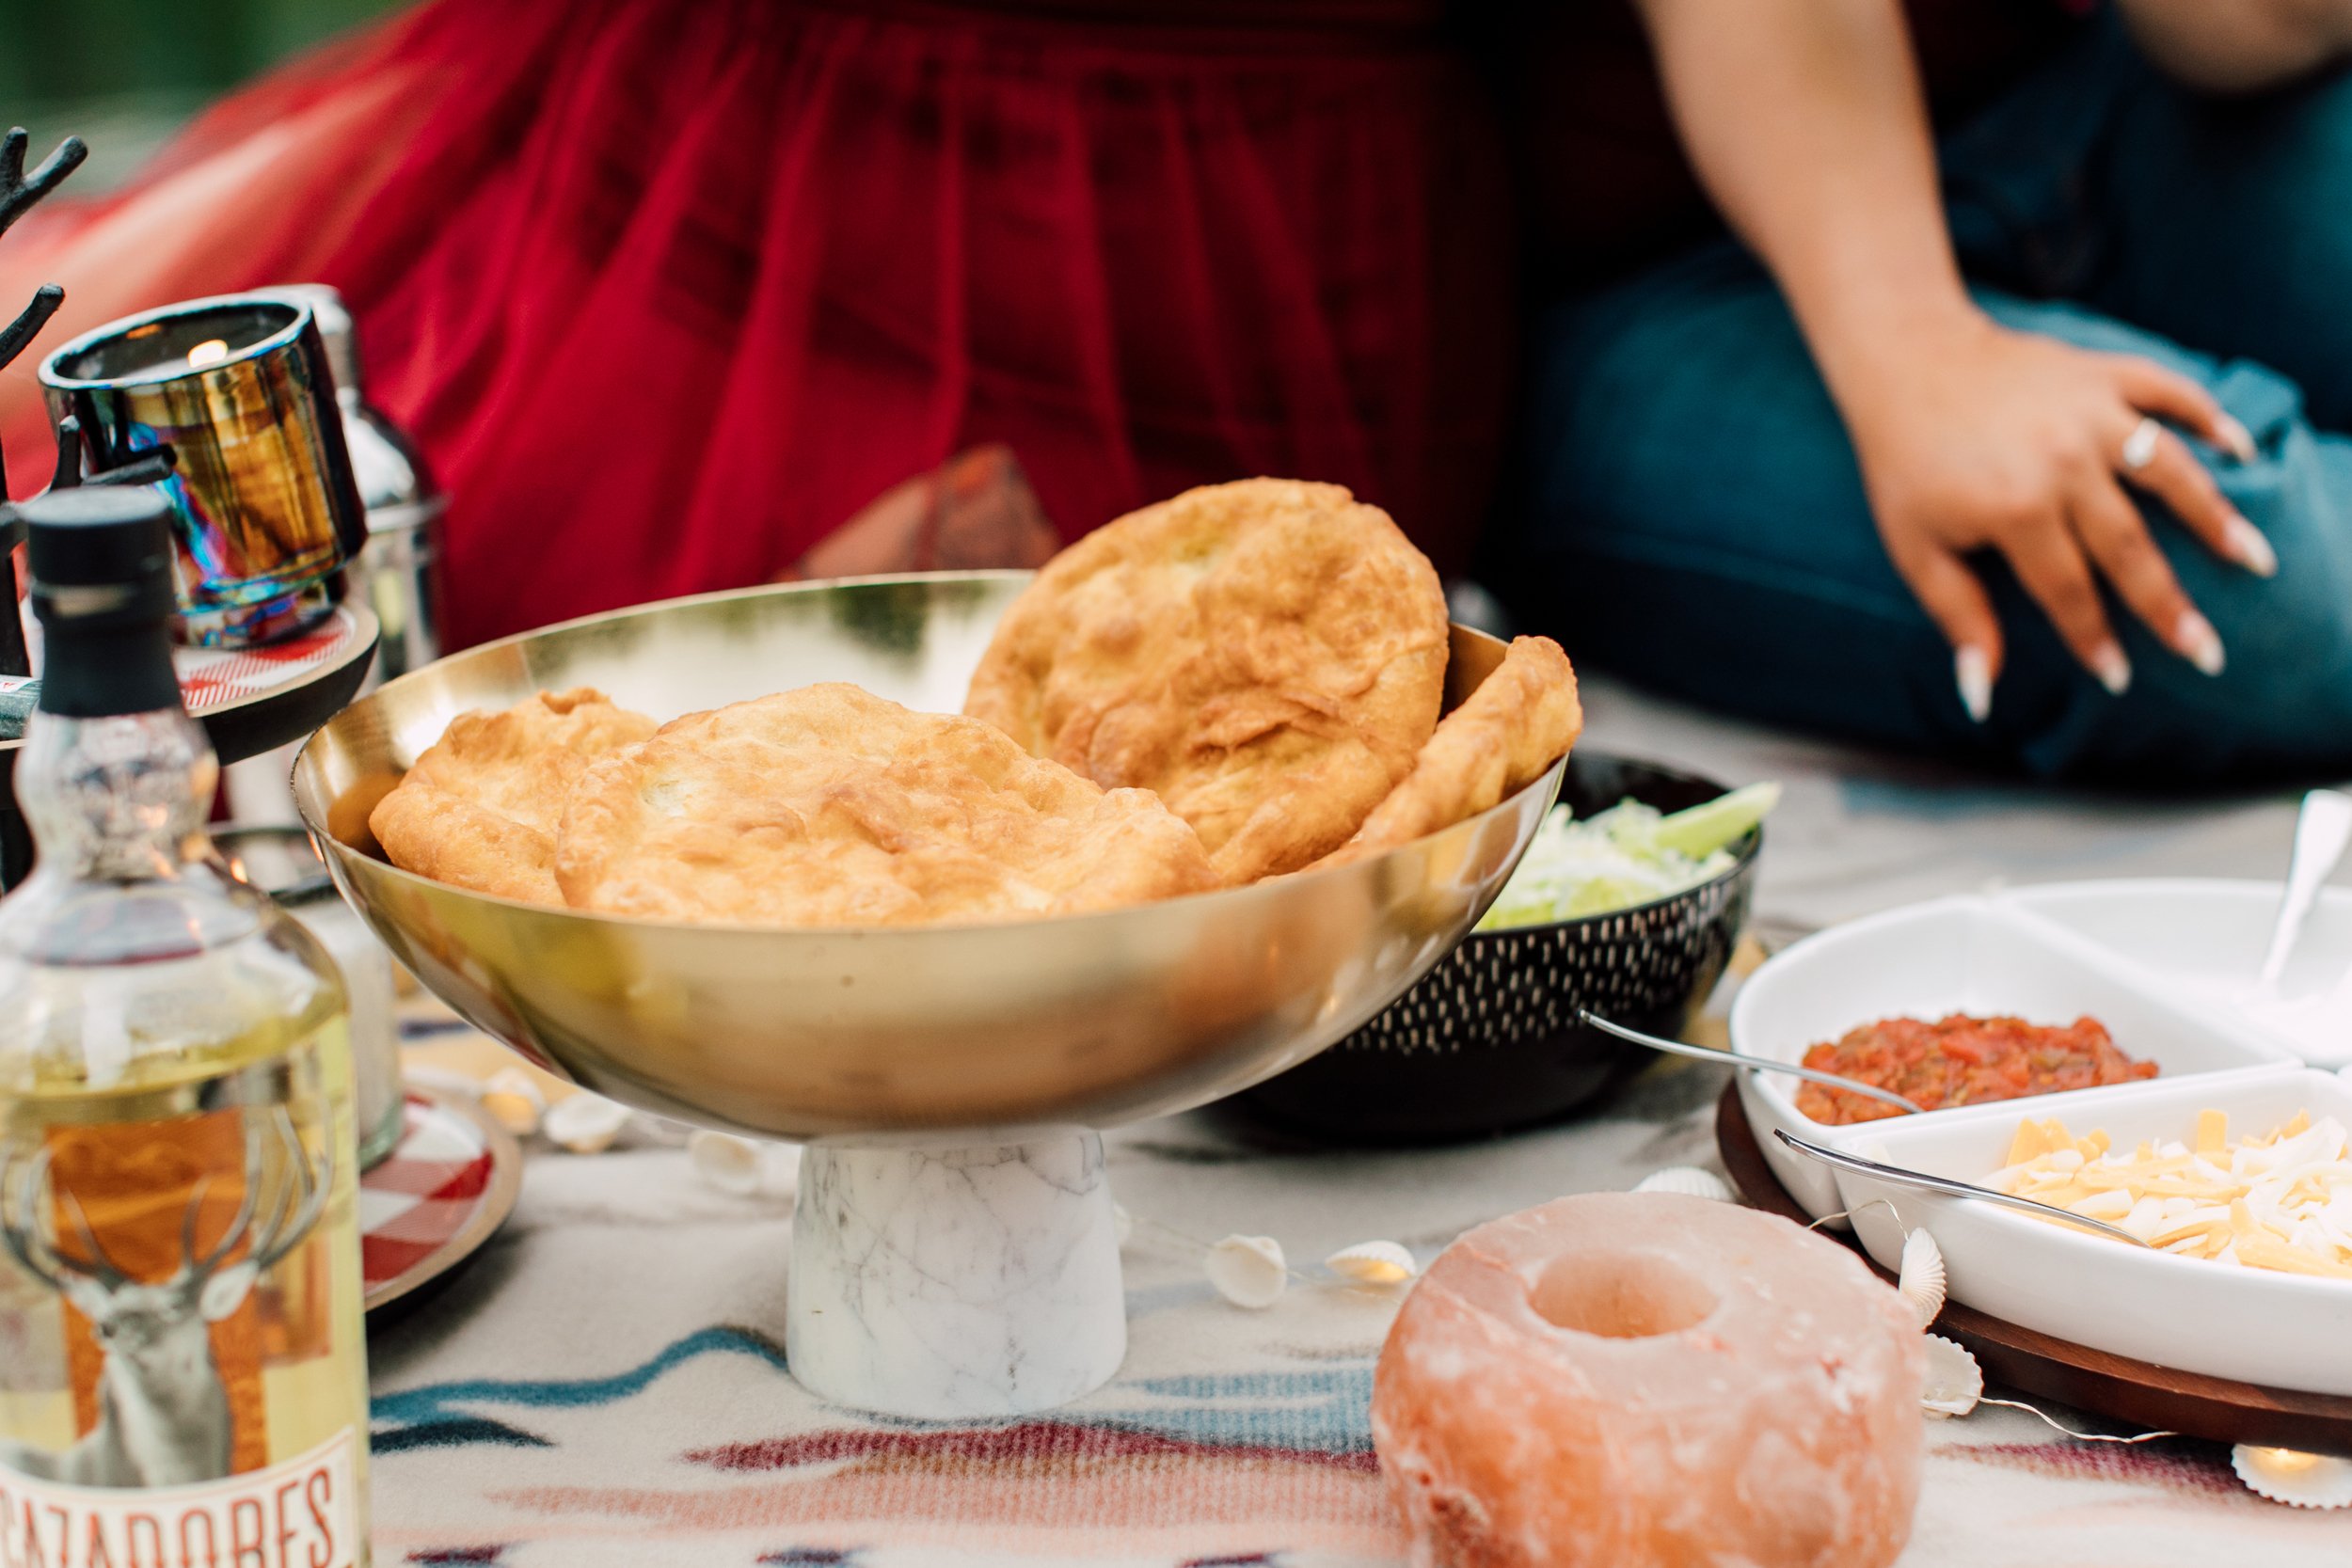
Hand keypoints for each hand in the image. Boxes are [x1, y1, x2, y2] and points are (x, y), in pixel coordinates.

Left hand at [1840, 312, 2271, 720]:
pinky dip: (2208, 416)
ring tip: (2254, 559)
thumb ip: (1958, 616)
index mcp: (2014, 508)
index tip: (2120, 678)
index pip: (2068, 590)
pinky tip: (2241, 449)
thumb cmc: (1905, 465)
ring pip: (2169, 471)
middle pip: (2129, 546)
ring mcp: (2089, 411)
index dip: (2093, 638)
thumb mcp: (1916, 547)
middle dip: (2168, 605)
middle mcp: (2062, 460)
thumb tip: (1981, 694)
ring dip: (2216, 516)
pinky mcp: (2101, 372)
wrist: (1907, 362)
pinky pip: (2169, 392)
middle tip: (2206, 651)